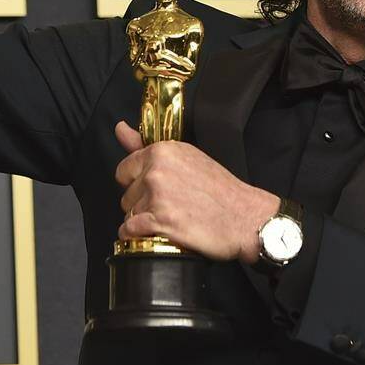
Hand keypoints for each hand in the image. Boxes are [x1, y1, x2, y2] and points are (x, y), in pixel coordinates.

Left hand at [114, 121, 279, 263]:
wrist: (245, 217)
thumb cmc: (221, 189)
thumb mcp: (186, 157)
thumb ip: (145, 145)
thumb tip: (119, 128)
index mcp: (162, 151)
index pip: (124, 170)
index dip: (138, 183)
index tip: (155, 190)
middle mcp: (156, 170)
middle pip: (126, 195)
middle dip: (142, 204)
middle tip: (171, 206)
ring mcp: (157, 196)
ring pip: (129, 214)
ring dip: (145, 221)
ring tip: (173, 219)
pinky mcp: (159, 221)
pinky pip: (129, 231)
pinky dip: (141, 237)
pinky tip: (162, 233)